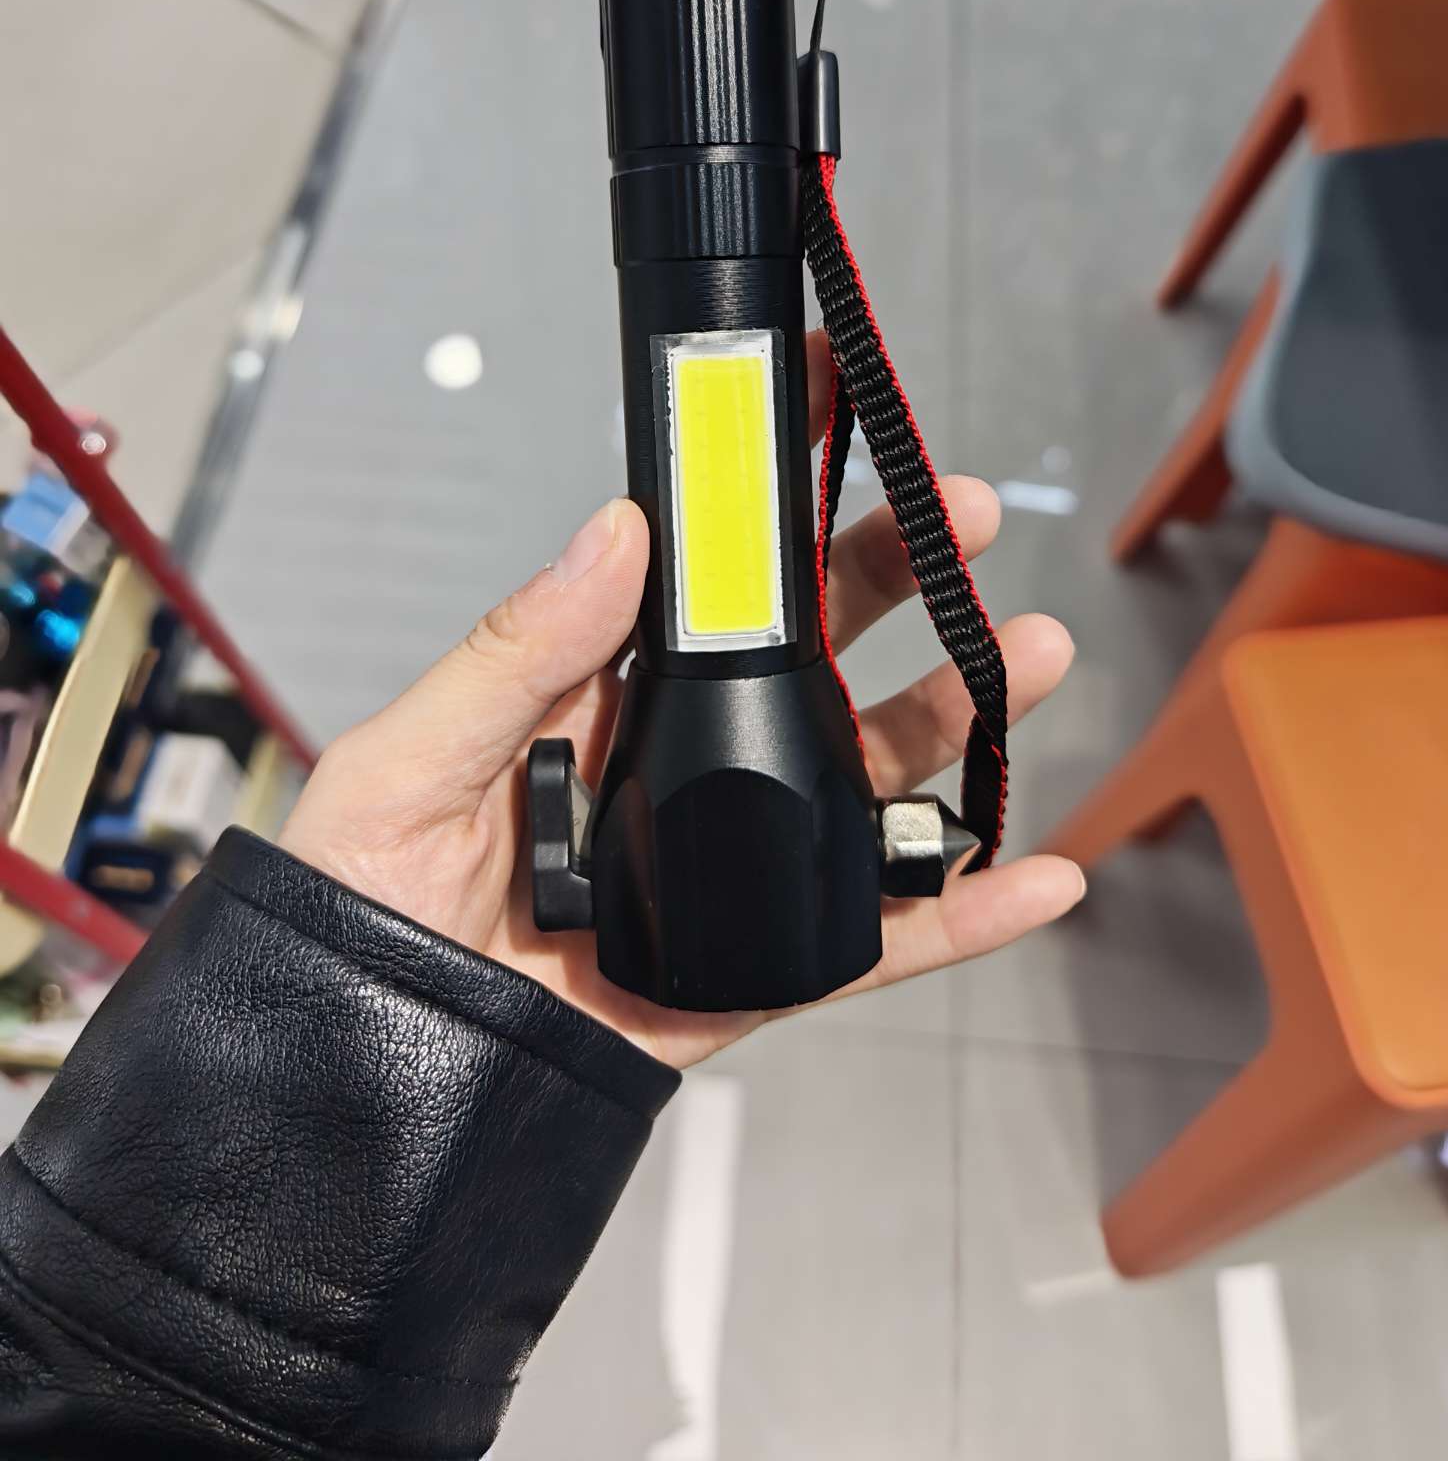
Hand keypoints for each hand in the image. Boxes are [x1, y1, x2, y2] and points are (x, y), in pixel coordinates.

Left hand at [280, 335, 1081, 1069]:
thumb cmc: (347, 913)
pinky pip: (868, 945)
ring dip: (959, 722)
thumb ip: (516, 655)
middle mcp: (676, 773)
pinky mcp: (748, 975)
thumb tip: (615, 530)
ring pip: (864, 785)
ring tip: (1027, 656)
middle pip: (814, 662)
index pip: (709, 584)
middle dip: (901, 584)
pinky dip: (959, 917)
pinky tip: (1037, 877)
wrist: (345, 1089)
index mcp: (595, 701)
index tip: (839, 422)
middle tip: (966, 520)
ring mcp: (723, 871)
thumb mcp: (408, 765)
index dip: (781, 505)